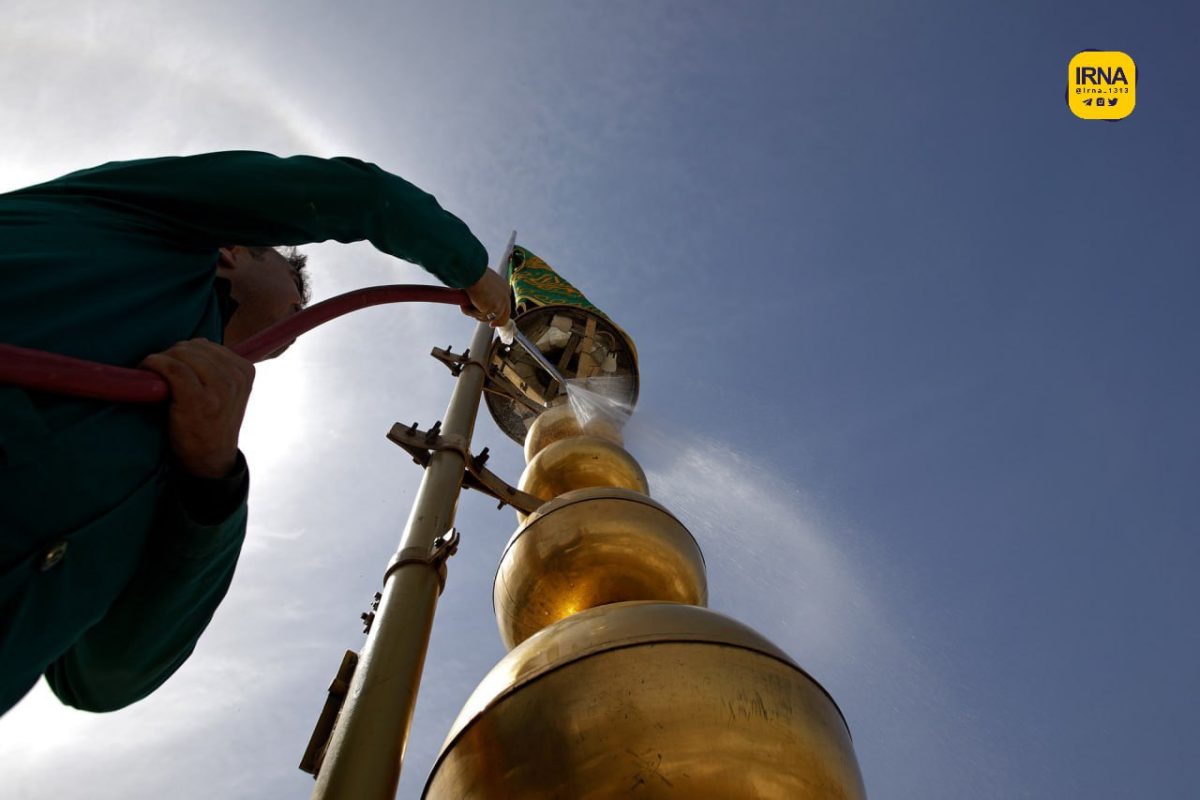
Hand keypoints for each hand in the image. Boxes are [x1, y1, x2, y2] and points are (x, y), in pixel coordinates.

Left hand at [140, 339, 255, 478]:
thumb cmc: (212, 423)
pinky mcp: (198, 400)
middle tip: (161, 374)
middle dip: (171, 356)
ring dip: (161, 360)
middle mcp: (236, 378)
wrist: (210, 459)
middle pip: (193, 347)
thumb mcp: (229, 392)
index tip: (172, 366)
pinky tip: (147, 371)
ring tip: (155, 376)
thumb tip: (194, 343)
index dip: (184, 353)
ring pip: (182, 355)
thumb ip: (219, 367)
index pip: (207, 345)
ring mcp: (220, 389)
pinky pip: (172, 368)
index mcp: (246, 371)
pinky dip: (155, 365)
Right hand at [463, 268, 511, 327]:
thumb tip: (476, 297)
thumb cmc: (474, 272)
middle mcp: (505, 297)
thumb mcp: (482, 281)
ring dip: (475, 313)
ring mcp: (498, 304)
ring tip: (465, 304)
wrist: (472, 272)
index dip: (499, 312)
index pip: (505, 305)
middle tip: (492, 325)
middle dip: (498, 322)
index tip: (495, 318)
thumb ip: (484, 291)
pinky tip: (464, 303)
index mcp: (504, 288)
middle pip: (504, 315)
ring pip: (487, 317)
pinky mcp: (490, 309)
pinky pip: (478, 316)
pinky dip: (469, 312)